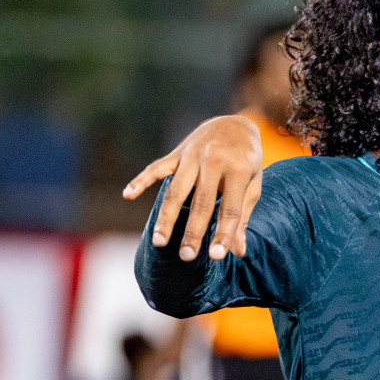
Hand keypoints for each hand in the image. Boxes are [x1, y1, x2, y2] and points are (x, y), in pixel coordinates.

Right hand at [124, 115, 264, 261]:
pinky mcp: (177, 152)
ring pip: (176, 190)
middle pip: (201, 202)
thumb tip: (238, 251)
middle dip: (193, 231)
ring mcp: (193, 155)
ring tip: (159, 241)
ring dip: (167, 217)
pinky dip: (141, 180)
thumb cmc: (246, 161)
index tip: (217, 256)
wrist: (234, 123)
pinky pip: (157, 167)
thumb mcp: (252, 185)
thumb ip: (242, 216)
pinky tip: (128, 194)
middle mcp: (214, 161)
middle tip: (186, 256)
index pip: (230, 209)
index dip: (223, 233)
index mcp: (238, 170)